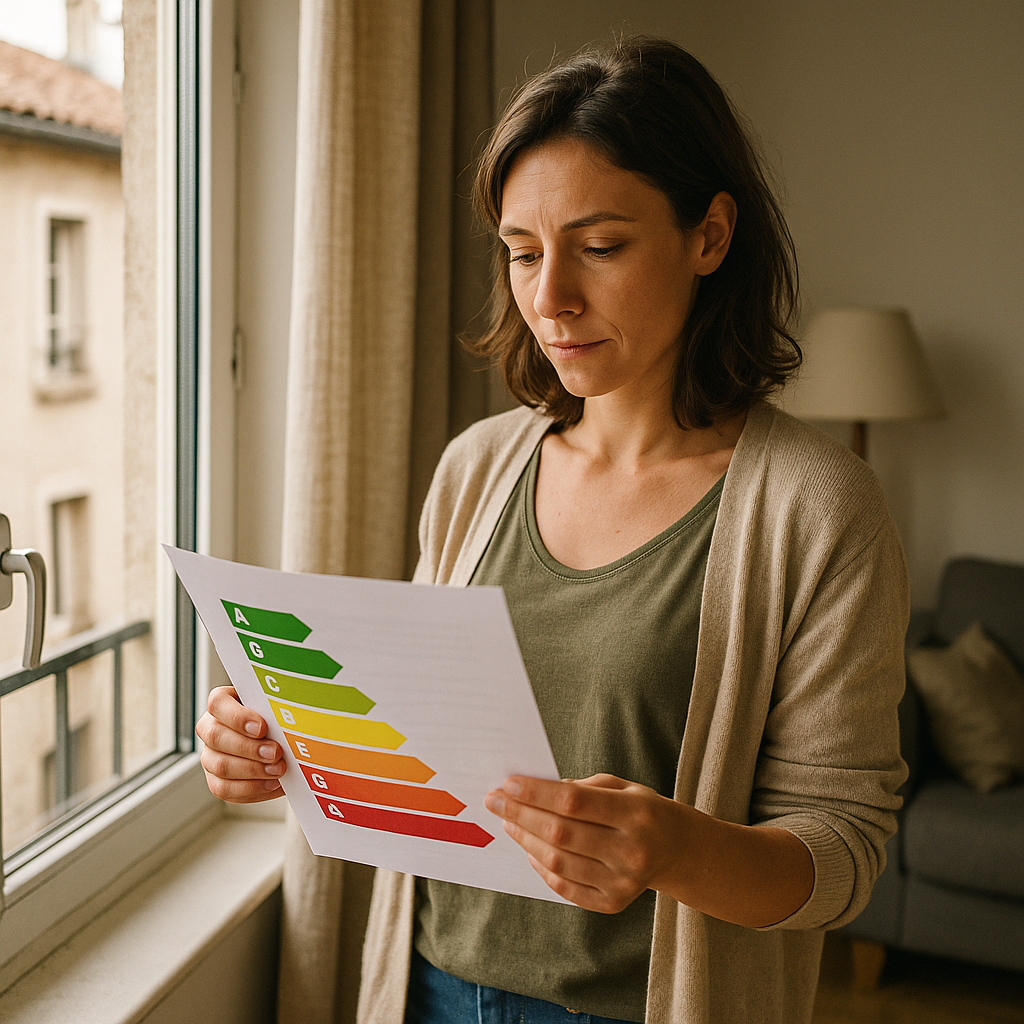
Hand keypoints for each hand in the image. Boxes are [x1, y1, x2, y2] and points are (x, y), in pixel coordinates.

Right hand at [195, 685, 286, 802]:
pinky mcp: (216, 780)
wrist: (282, 745)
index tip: (262, 727)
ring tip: (278, 769)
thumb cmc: (277, 721)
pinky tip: (272, 783)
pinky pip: (225, 788)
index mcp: (223, 703)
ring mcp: (210, 756)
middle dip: (249, 747)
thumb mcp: (277, 709)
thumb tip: (290, 716)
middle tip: (276, 752)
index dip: (238, 717)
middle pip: (216, 736)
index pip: (218, 703)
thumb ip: (277, 709)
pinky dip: (252, 787)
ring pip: (220, 765)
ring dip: (252, 770)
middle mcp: (210, 728)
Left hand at [484, 773, 687, 913]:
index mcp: (635, 813)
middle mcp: (631, 850)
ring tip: (509, 822)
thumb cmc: (641, 810)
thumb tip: (533, 790)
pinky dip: (541, 867)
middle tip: (495, 801)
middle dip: (521, 814)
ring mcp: (623, 882)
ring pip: (558, 862)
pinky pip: (565, 886)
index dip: (536, 793)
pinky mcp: (613, 903)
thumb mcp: (621, 787)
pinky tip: (530, 849)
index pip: (574, 802)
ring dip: (525, 840)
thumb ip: (581, 788)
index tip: (508, 784)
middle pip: (561, 833)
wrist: (677, 850)